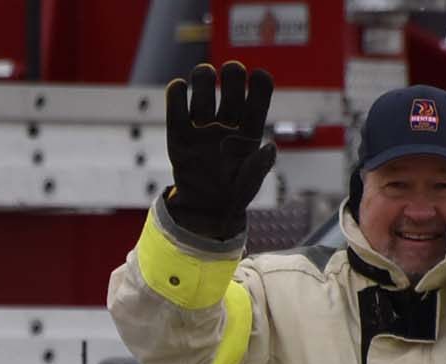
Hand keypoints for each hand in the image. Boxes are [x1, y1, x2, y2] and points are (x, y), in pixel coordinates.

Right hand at [164, 62, 277, 239]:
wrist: (202, 211)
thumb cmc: (231, 197)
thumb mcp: (249, 185)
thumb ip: (259, 167)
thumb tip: (270, 147)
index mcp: (249, 133)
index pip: (258, 102)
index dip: (260, 86)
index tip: (257, 75)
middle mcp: (227, 126)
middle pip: (232, 90)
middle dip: (232, 76)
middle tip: (231, 71)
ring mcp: (203, 129)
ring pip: (204, 93)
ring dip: (204, 77)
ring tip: (204, 74)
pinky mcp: (179, 136)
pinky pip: (176, 110)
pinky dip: (175, 94)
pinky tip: (178, 86)